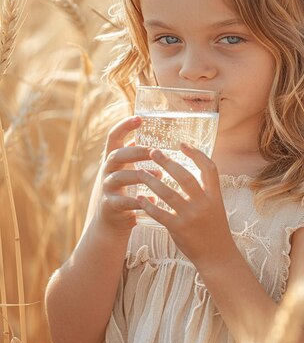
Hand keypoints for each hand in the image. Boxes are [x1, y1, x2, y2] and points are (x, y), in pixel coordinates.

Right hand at [91, 116, 160, 239]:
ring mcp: (106, 188)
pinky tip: (151, 200)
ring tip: (158, 175)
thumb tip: (152, 139)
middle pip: (116, 155)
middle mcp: (107, 171)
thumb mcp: (126, 170)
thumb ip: (134, 156)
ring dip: (140, 175)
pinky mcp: (110, 206)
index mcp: (112, 160)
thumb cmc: (123, 192)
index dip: (124, 126)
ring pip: (119, 177)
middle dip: (135, 151)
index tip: (139, 118)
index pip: (113, 137)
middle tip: (154, 151)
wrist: (110, 223)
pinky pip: (123, 201)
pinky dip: (137, 201)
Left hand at [135, 143, 237, 266]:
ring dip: (152, 181)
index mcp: (215, 196)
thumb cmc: (214, 230)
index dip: (196, 154)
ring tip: (140, 172)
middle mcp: (204, 203)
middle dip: (167, 162)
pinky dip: (148, 204)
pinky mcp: (179, 229)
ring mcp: (191, 216)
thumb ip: (205, 191)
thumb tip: (190, 172)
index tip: (182, 144)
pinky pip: (159, 213)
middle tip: (153, 152)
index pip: (209, 168)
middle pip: (184, 176)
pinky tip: (140, 198)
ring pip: (168, 193)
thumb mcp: (216, 207)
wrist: (217, 257)